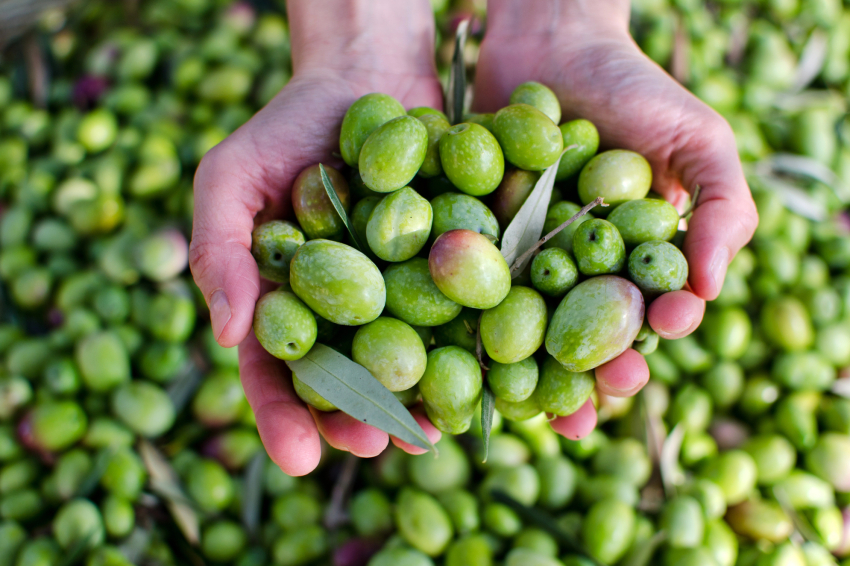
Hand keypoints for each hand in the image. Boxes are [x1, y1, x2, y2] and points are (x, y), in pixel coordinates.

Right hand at [190, 0, 442, 475]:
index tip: (299, 456)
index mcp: (290, 305)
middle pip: (353, 382)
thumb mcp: (232, 175)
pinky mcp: (459, 267)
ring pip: (414, 361)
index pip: (280, 372)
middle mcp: (350, 313)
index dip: (285, 416)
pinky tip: (490, 374)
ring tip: (431, 433)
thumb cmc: (288, 126)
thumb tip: (226, 333)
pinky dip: (479, 344)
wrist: (367, 77)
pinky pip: (470, 313)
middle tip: (374, 446)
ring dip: (424, 401)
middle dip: (361, 420)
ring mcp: (408, 295)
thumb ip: (219, 249)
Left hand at [473, 0, 757, 438]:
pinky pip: (458, 283)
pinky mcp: (466, 239)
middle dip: (577, 378)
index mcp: (627, 266)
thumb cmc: (634, 89)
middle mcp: (568, 274)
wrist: (551, 39)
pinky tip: (445, 350)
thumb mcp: (697, 140)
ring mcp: (513, 261)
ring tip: (510, 410)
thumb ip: (720, 208)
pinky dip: (452, 317)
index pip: (639, 321)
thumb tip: (707, 288)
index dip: (643, 344)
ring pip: (511, 328)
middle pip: (572, 339)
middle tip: (576, 412)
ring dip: (511, 373)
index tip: (643, 356)